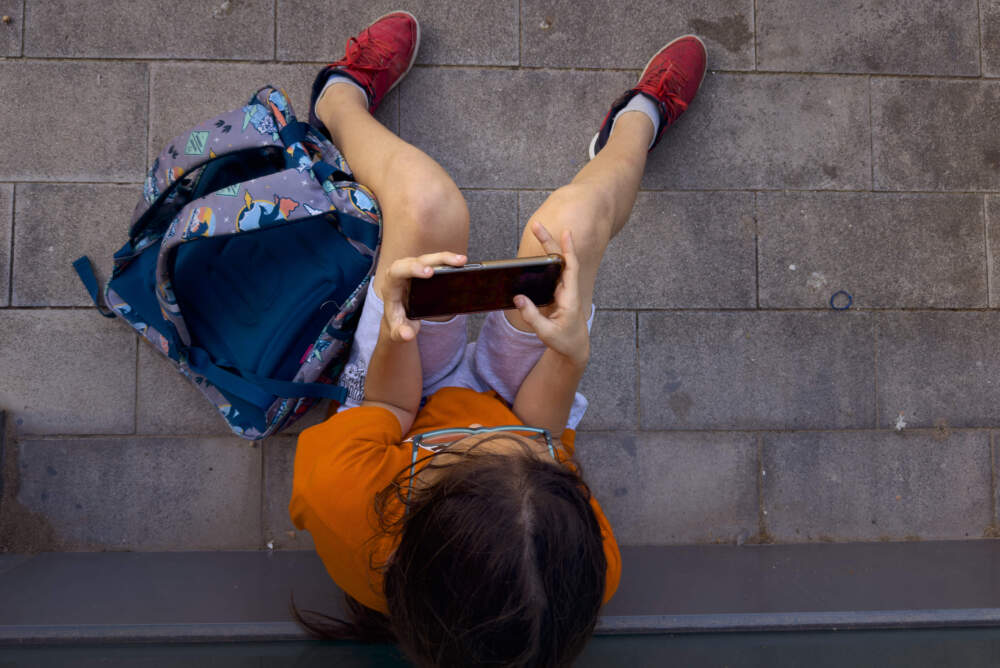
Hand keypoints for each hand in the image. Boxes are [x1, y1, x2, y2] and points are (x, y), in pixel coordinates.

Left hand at [382, 251, 466, 341]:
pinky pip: (435, 262)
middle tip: (454, 263)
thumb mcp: (398, 331)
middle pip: (417, 260)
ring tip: (462, 261)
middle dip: (436, 260)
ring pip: (428, 258)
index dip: (412, 268)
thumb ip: (400, 334)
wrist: (400, 318)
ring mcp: (412, 270)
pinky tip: (461, 262)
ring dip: (445, 258)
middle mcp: (401, 273)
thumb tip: (407, 334)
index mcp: (392, 286)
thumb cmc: (399, 323)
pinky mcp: (423, 270)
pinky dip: (448, 261)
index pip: (398, 271)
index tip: (429, 273)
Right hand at [512, 222, 589, 365]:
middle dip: (550, 242)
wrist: (574, 349)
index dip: (568, 250)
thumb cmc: (564, 341)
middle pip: (561, 261)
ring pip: (556, 266)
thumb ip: (532, 316)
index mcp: (570, 298)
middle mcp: (568, 291)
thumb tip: (518, 298)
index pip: (570, 269)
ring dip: (547, 248)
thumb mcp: (546, 332)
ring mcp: (563, 292)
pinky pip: (551, 275)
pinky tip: (535, 254)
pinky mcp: (556, 295)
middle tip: (537, 225)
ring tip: (538, 231)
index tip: (566, 232)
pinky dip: (544, 263)